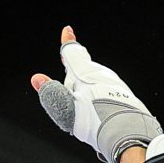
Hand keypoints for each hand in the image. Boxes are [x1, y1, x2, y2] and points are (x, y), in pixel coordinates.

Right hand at [31, 26, 161, 162]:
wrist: (126, 132)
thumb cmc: (94, 120)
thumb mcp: (66, 108)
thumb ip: (51, 92)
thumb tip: (36, 79)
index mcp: (84, 73)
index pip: (73, 53)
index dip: (68, 42)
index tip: (67, 30)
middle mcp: (102, 74)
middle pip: (83, 72)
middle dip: (75, 80)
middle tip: (72, 101)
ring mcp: (116, 84)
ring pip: (96, 83)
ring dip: (89, 94)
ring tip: (88, 116)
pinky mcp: (126, 96)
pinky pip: (108, 95)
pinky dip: (101, 102)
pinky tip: (101, 119)